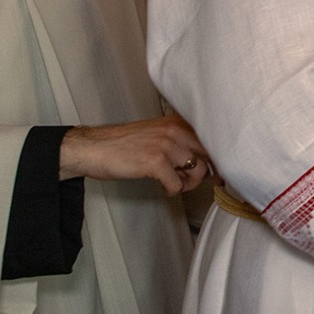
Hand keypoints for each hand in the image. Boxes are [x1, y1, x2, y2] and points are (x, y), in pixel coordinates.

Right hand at [58, 114, 211, 193]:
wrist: (94, 148)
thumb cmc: (123, 145)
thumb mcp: (157, 135)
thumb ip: (181, 143)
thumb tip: (206, 163)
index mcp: (177, 122)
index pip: (211, 139)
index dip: (218, 159)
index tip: (219, 172)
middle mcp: (175, 129)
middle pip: (211, 155)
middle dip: (207, 173)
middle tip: (193, 180)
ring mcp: (166, 145)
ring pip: (197, 172)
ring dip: (187, 183)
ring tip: (172, 182)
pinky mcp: (156, 161)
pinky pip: (178, 185)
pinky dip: (171, 190)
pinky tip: (161, 186)